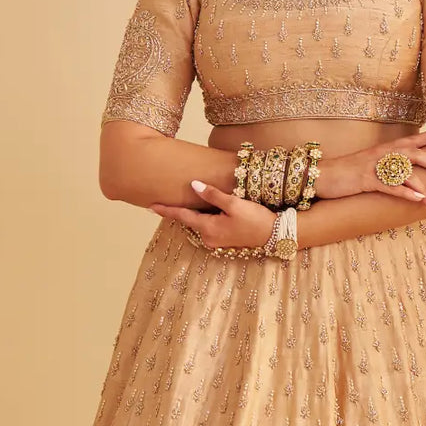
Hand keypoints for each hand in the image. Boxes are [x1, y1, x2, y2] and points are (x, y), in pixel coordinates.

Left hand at [150, 182, 277, 249]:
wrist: (275, 234)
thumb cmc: (256, 219)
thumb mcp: (233, 204)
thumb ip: (212, 195)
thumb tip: (193, 185)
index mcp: (208, 228)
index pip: (182, 217)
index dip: (166, 210)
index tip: (150, 206)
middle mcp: (209, 237)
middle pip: (189, 221)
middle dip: (179, 211)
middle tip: (163, 201)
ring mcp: (217, 241)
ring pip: (199, 224)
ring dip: (193, 214)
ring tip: (184, 203)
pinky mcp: (225, 240)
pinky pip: (208, 227)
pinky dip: (203, 218)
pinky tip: (206, 210)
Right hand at [314, 128, 425, 205]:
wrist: (321, 174)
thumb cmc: (347, 171)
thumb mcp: (370, 163)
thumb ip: (389, 164)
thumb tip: (407, 171)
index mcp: (386, 148)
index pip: (415, 139)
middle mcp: (383, 154)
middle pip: (416, 155)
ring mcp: (375, 166)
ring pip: (405, 174)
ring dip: (423, 188)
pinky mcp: (366, 180)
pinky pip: (390, 187)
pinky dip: (406, 194)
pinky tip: (418, 201)